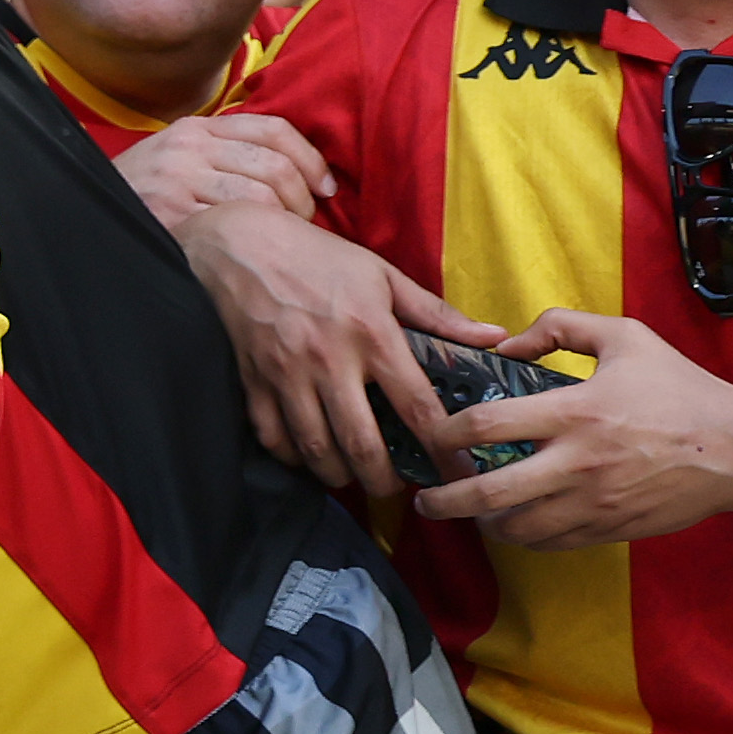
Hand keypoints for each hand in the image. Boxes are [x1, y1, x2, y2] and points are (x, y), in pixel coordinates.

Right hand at [116, 111, 327, 236]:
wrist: (82, 215)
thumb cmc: (141, 195)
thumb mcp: (178, 159)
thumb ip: (225, 154)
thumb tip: (298, 169)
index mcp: (195, 128)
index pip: (273, 130)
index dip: (311, 159)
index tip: (326, 188)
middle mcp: (187, 147)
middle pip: (274, 166)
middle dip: (302, 200)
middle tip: (304, 223)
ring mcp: (176, 181)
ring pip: (260, 197)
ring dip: (284, 223)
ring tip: (281, 239)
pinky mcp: (169, 215)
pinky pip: (234, 224)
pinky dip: (255, 238)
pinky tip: (256, 250)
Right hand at [180, 200, 502, 494]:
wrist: (238, 244)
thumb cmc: (316, 257)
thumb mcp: (382, 275)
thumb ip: (437, 313)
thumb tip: (494, 337)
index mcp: (372, 333)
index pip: (416, 405)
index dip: (442, 448)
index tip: (458, 474)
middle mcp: (329, 359)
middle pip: (362, 442)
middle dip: (383, 479)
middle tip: (394, 489)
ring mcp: (286, 373)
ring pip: (315, 447)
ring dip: (339, 474)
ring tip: (354, 476)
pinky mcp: (252, 379)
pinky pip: (272, 435)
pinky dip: (293, 455)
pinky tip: (308, 456)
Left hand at [418, 309, 732, 548]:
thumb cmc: (683, 389)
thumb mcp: (626, 337)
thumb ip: (562, 327)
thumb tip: (506, 342)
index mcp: (576, 412)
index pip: (485, 426)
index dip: (444, 433)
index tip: (432, 437)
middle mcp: (577, 463)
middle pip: (487, 493)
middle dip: (444, 500)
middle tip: (425, 498)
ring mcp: (593, 503)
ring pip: (515, 529)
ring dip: (482, 524)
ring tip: (470, 513)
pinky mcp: (610, 529)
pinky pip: (550, 544)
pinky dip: (523, 538)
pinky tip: (515, 523)